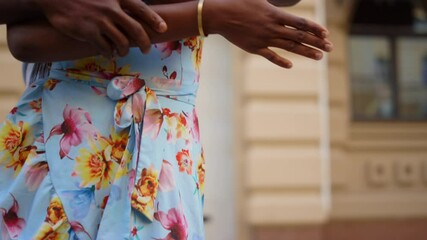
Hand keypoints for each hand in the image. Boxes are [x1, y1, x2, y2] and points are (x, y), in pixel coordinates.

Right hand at [34, 0, 167, 56]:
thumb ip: (117, 3)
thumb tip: (131, 16)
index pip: (141, 8)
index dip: (154, 19)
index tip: (163, 29)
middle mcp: (111, 8)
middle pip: (136, 30)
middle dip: (144, 43)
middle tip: (146, 49)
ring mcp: (100, 21)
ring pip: (122, 43)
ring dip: (124, 50)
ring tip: (122, 52)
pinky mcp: (88, 32)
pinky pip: (105, 48)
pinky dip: (109, 53)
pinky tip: (108, 52)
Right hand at [204, 0, 332, 67]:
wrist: (220, 15)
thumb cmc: (238, 2)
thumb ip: (275, 0)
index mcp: (275, 14)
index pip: (300, 22)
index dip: (315, 28)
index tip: (326, 33)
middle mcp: (272, 28)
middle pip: (299, 36)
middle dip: (317, 42)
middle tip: (330, 48)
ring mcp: (264, 39)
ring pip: (289, 48)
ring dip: (306, 52)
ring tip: (320, 57)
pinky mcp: (254, 48)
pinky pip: (271, 56)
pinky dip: (281, 61)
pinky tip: (290, 66)